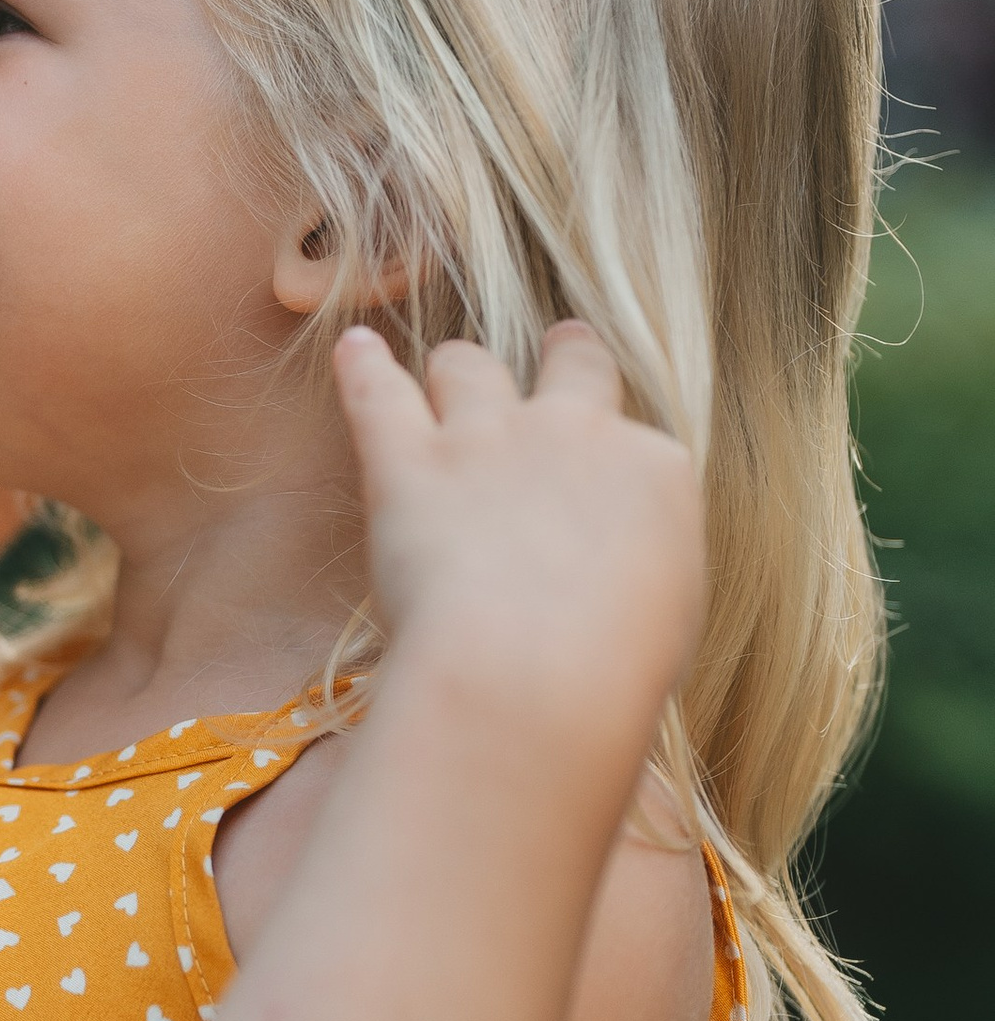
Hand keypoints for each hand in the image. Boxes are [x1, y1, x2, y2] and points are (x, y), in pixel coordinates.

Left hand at [333, 322, 702, 757]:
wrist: (533, 670)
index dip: (614, 466)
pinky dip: (362, 367)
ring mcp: (487, 438)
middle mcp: (575, 433)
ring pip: (469, 366)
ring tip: (444, 373)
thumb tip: (621, 582)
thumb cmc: (613, 673)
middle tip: (556, 348)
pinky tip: (353, 349)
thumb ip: (643, 574)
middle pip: (572, 365)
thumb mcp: (666, 622)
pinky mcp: (409, 462)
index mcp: (652, 472)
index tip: (600, 494)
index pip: (636, 445)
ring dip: (458, 370)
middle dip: (563, 356)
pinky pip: (378, 392)